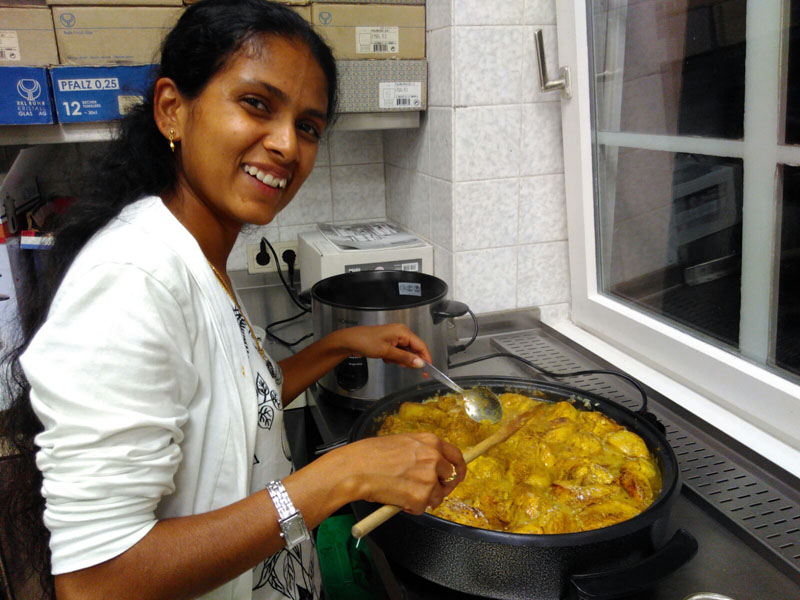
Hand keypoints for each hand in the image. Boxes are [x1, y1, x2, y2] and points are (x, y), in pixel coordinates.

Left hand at [331, 324, 431, 369]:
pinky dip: (394, 358)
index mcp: (403, 331)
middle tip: (401, 365)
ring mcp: (394, 337)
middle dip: (408, 360)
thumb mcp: (387, 352)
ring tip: (389, 359)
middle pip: (414, 349)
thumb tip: (420, 363)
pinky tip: (385, 358)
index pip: (421, 346)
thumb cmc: (365, 341)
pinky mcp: (389, 342)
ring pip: (406, 353)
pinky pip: (398, 353)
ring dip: (400, 360)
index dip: (426, 359)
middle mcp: (400, 333)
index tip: (428, 371)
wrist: (349, 341)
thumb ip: (405, 358)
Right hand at [338, 433, 465, 513]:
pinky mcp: (421, 497)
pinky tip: (397, 500)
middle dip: (441, 487)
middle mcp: (434, 458)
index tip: (457, 476)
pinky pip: (423, 508)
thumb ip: (420, 452)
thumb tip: (430, 466)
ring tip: (403, 494)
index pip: (456, 456)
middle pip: (450, 478)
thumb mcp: (402, 442)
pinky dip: (412, 509)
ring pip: (437, 496)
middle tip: (427, 492)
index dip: (458, 469)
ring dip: (424, 499)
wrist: (356, 469)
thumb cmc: (371, 455)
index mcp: (430, 442)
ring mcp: (429, 478)